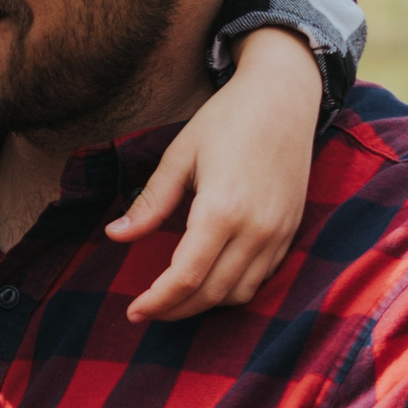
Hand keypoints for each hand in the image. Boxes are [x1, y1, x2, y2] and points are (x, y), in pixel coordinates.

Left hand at [111, 26, 319, 320]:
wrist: (285, 96)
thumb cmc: (227, 120)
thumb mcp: (179, 155)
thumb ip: (151, 202)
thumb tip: (115, 236)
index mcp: (222, 209)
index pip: (186, 276)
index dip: (158, 301)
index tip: (133, 311)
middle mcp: (257, 228)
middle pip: (212, 293)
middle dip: (175, 309)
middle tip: (146, 311)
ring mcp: (279, 231)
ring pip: (240, 292)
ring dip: (204, 304)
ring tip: (173, 300)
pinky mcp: (292, 229)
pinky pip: (262, 277)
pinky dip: (232, 288)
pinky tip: (208, 281)